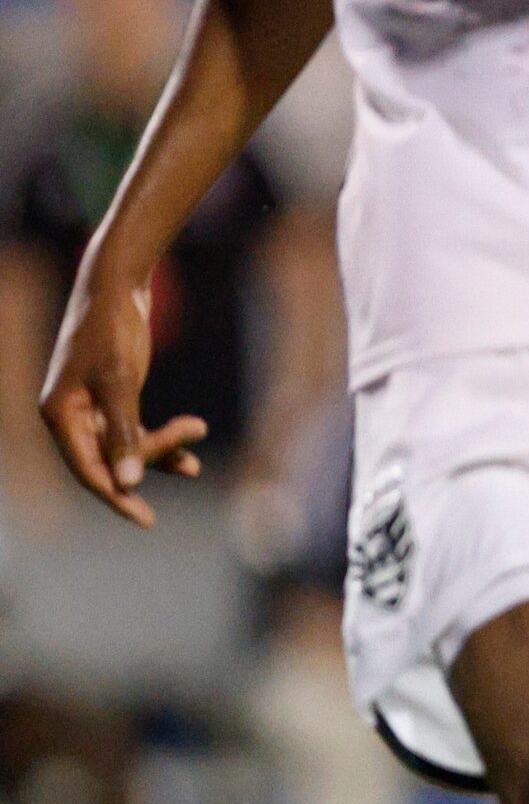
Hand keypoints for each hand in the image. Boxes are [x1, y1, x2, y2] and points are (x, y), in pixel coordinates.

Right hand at [39, 279, 204, 528]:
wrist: (116, 283)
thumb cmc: (111, 328)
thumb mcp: (120, 379)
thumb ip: (123, 432)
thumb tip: (127, 484)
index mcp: (58, 415)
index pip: (87, 470)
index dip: (116, 497)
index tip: (147, 519)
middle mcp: (68, 416)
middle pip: (108, 459)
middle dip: (149, 459)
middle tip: (194, 446)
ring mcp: (89, 406)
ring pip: (123, 446)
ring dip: (160, 452)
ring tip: (196, 455)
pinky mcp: (111, 396)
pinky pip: (132, 430)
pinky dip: (159, 439)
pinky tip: (189, 446)